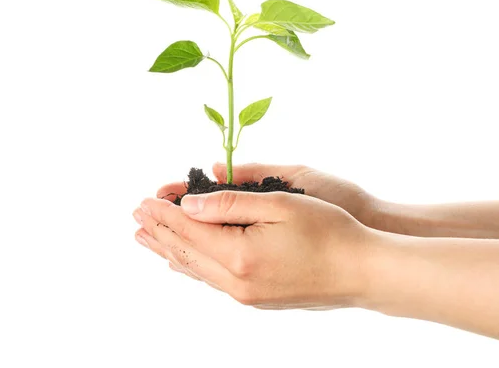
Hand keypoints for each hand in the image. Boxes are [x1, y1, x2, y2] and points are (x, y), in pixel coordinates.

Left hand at [133, 191, 375, 309]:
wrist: (362, 273)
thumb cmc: (329, 232)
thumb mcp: (280, 204)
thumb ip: (231, 203)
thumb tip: (189, 205)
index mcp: (239, 255)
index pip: (188, 230)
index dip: (164, 212)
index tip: (144, 199)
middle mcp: (236, 281)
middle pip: (185, 252)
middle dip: (159, 231)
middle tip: (136, 216)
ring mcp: (246, 295)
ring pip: (196, 270)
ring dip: (170, 251)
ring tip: (147, 239)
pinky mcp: (257, 299)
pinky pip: (213, 281)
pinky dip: (192, 266)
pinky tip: (183, 263)